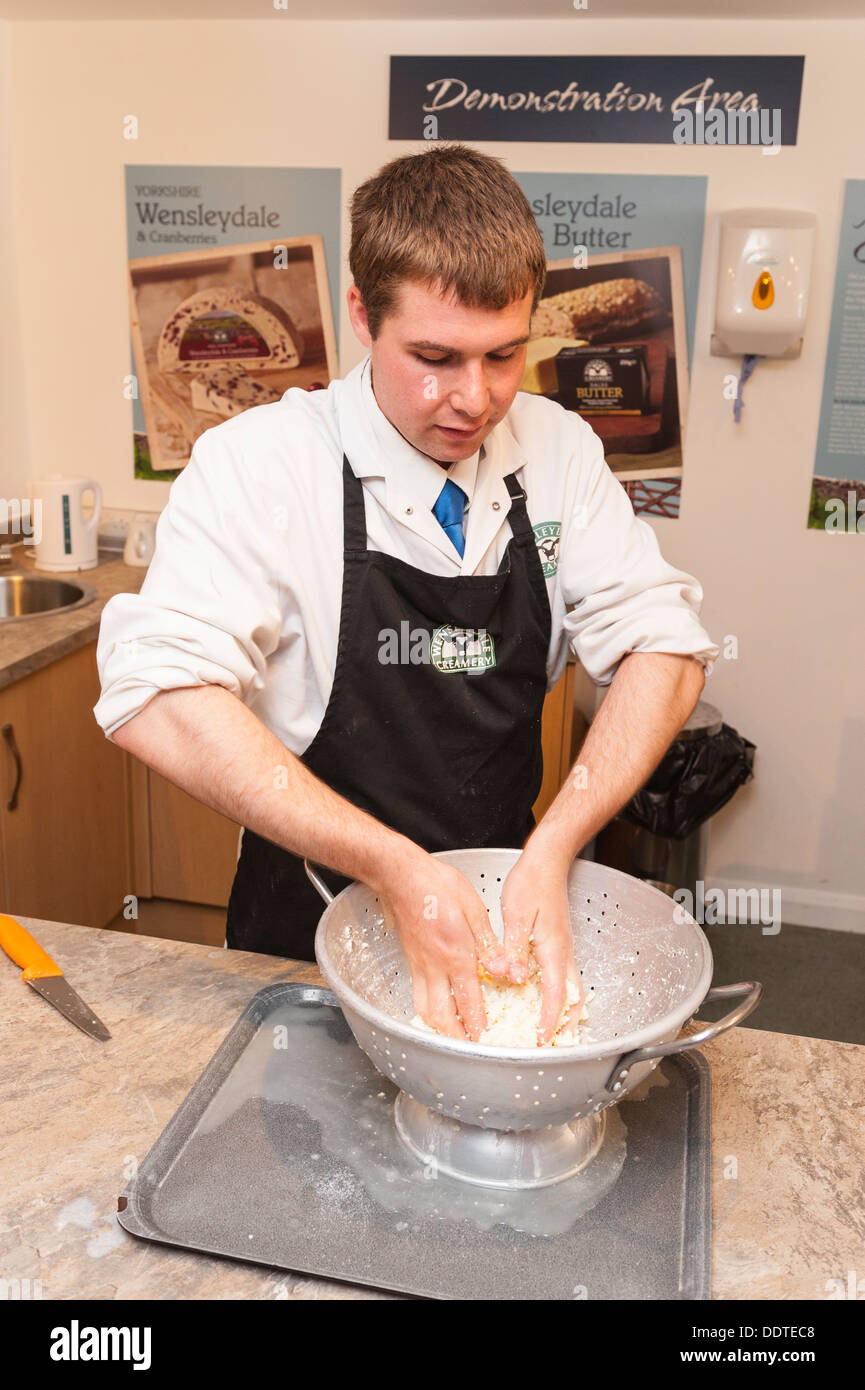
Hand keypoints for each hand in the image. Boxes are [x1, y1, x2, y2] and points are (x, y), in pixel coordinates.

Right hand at [380, 851, 511, 1041]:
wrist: (402, 876)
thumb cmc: (438, 886)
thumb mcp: (474, 909)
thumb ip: (490, 945)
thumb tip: (506, 970)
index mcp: (456, 954)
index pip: (468, 1001)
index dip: (478, 1025)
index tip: (488, 1040)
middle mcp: (435, 966)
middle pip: (442, 1015)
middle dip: (456, 1038)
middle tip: (470, 1049)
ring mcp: (420, 965)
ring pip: (426, 1009)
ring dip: (440, 1028)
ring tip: (454, 1038)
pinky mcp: (411, 960)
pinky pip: (418, 995)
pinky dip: (428, 1011)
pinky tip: (438, 1011)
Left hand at [493, 849, 583, 1044]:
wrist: (547, 862)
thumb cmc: (530, 884)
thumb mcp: (515, 915)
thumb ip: (514, 949)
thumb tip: (513, 979)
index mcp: (553, 950)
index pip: (555, 995)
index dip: (549, 1021)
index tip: (541, 1041)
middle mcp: (564, 953)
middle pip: (572, 999)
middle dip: (564, 1025)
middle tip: (551, 1046)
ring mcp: (564, 949)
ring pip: (571, 990)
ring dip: (564, 1012)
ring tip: (550, 1031)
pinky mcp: (558, 944)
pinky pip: (564, 978)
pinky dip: (559, 997)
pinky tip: (544, 1000)